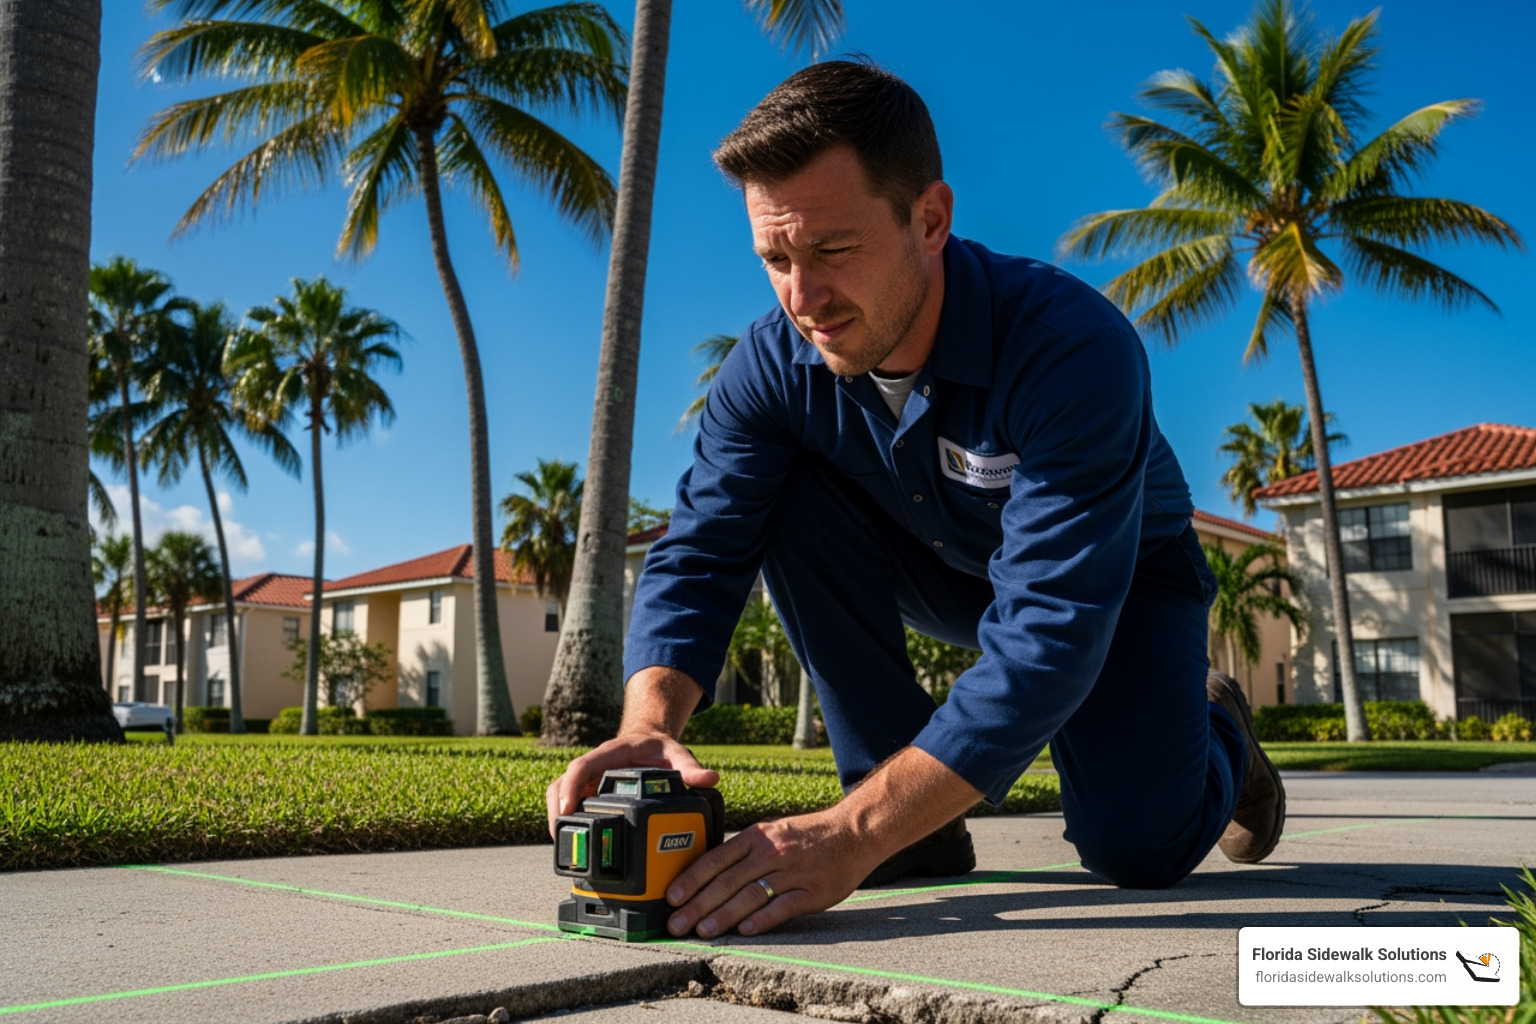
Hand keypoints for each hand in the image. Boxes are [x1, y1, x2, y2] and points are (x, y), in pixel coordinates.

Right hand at [545, 732, 719, 837]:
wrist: (647, 742)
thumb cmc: (658, 748)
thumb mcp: (676, 753)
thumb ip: (690, 767)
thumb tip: (710, 779)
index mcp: (609, 754)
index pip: (581, 767)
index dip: (570, 786)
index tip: (567, 807)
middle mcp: (593, 767)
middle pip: (561, 784)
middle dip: (556, 809)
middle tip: (559, 835)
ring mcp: (587, 781)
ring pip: (558, 795)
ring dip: (556, 817)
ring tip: (564, 846)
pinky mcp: (586, 792)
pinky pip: (568, 804)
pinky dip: (564, 821)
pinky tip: (573, 844)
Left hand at [663, 809, 883, 938]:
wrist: (853, 832)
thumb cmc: (807, 836)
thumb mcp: (772, 831)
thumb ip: (744, 851)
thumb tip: (707, 873)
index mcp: (758, 836)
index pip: (716, 858)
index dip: (691, 878)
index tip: (671, 897)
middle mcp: (772, 852)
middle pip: (728, 880)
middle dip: (698, 904)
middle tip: (676, 924)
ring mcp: (793, 872)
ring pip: (751, 895)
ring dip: (723, 915)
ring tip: (703, 931)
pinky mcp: (813, 891)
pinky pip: (783, 906)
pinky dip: (763, 918)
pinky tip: (746, 930)